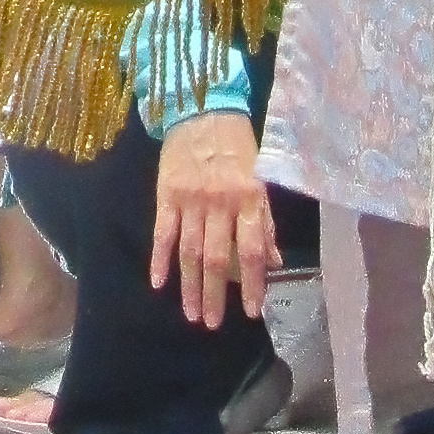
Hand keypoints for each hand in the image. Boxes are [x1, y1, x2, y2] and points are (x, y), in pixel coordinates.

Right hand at [148, 105, 275, 326]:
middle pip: (216, 258)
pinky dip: (160, 259)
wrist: (202, 109)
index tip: (250, 312)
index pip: (251, 250)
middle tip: (212, 324)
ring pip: (189, 252)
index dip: (251, 283)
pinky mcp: (166, 194)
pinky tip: (159, 283)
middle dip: (214, 296)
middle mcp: (220, 203)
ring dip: (189, 286)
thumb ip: (265, 222)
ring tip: (191, 314)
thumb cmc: (238, 147)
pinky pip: (162, 233)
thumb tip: (275, 263)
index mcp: (249, 199)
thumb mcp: (261, 180)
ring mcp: (190, 199)